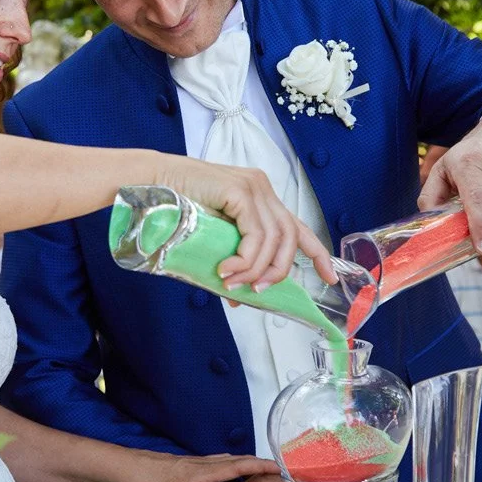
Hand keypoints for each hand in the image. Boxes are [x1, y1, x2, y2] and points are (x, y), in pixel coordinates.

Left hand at [115, 452, 286, 481]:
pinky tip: (231, 472)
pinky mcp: (186, 464)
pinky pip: (216, 462)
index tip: (278, 468)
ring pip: (225, 459)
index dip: (258, 466)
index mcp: (199, 473)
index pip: (236, 466)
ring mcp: (193, 462)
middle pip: (235, 460)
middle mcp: (200, 463)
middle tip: (280, 470)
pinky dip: (231, 464)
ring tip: (262, 471)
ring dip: (245, 463)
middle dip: (258, 463)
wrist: (123, 466)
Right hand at [157, 157, 336, 290]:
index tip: (331, 277)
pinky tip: (227, 269)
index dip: (317, 253)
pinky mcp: (241, 191)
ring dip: (256, 269)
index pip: (298, 226)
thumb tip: (239, 299)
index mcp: (259, 198)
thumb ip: (231, 261)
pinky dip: (245, 259)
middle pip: (290, 236)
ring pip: (274, 239)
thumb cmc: (175, 208)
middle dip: (280, 270)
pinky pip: (255, 234)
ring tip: (233, 285)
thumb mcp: (212, 237)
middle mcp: (262, 189)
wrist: (151, 182)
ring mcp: (253, 187)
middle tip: (259, 292)